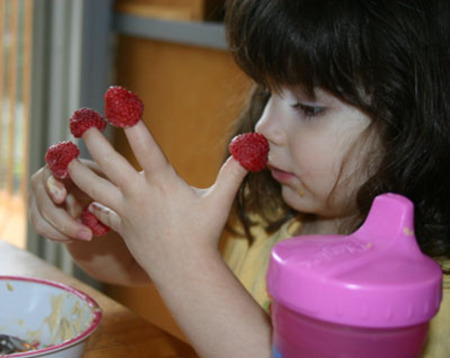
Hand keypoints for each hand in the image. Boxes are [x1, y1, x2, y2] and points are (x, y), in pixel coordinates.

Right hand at [28, 160, 100, 241]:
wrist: (95, 197)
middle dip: (65, 222)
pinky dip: (60, 236)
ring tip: (87, 236)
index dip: (54, 186)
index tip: (61, 197)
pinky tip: (76, 236)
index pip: (51, 174)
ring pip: (41, 220)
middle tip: (88, 235)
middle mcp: (43, 180)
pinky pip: (43, 229)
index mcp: (60, 166)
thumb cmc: (103, 184)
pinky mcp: (35, 214)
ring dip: (64, 232)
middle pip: (45, 203)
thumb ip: (101, 183)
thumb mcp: (106, 181)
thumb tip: (107, 191)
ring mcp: (36, 198)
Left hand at [67, 122, 247, 279]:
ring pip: (90, 185)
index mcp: (163, 183)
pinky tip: (87, 193)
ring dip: (77, 168)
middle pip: (106, 161)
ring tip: (66, 154)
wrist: (183, 271)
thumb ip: (233, 171)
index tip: (117, 99)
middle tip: (80, 120)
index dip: (131, 121)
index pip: (145, 146)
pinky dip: (90, 199)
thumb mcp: (220, 201)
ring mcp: (125, 211)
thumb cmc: (203, 234)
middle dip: (91, 137)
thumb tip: (252, 146)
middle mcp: (138, 194)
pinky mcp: (119, 226)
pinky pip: (97, 209)